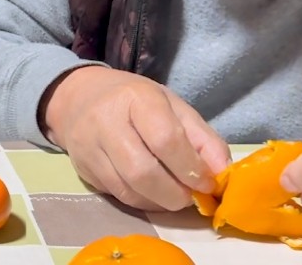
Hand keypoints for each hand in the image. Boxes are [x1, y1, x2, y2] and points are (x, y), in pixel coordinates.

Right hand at [41, 65, 231, 210]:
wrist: (79, 98)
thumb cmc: (135, 101)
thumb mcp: (173, 107)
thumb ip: (202, 138)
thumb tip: (223, 174)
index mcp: (136, 98)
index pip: (165, 139)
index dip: (191, 167)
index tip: (207, 182)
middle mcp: (106, 121)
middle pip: (143, 171)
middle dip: (175, 193)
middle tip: (191, 196)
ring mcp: (89, 147)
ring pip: (128, 190)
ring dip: (160, 202)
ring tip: (174, 195)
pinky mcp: (83, 169)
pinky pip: (118, 196)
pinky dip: (143, 202)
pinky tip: (153, 194)